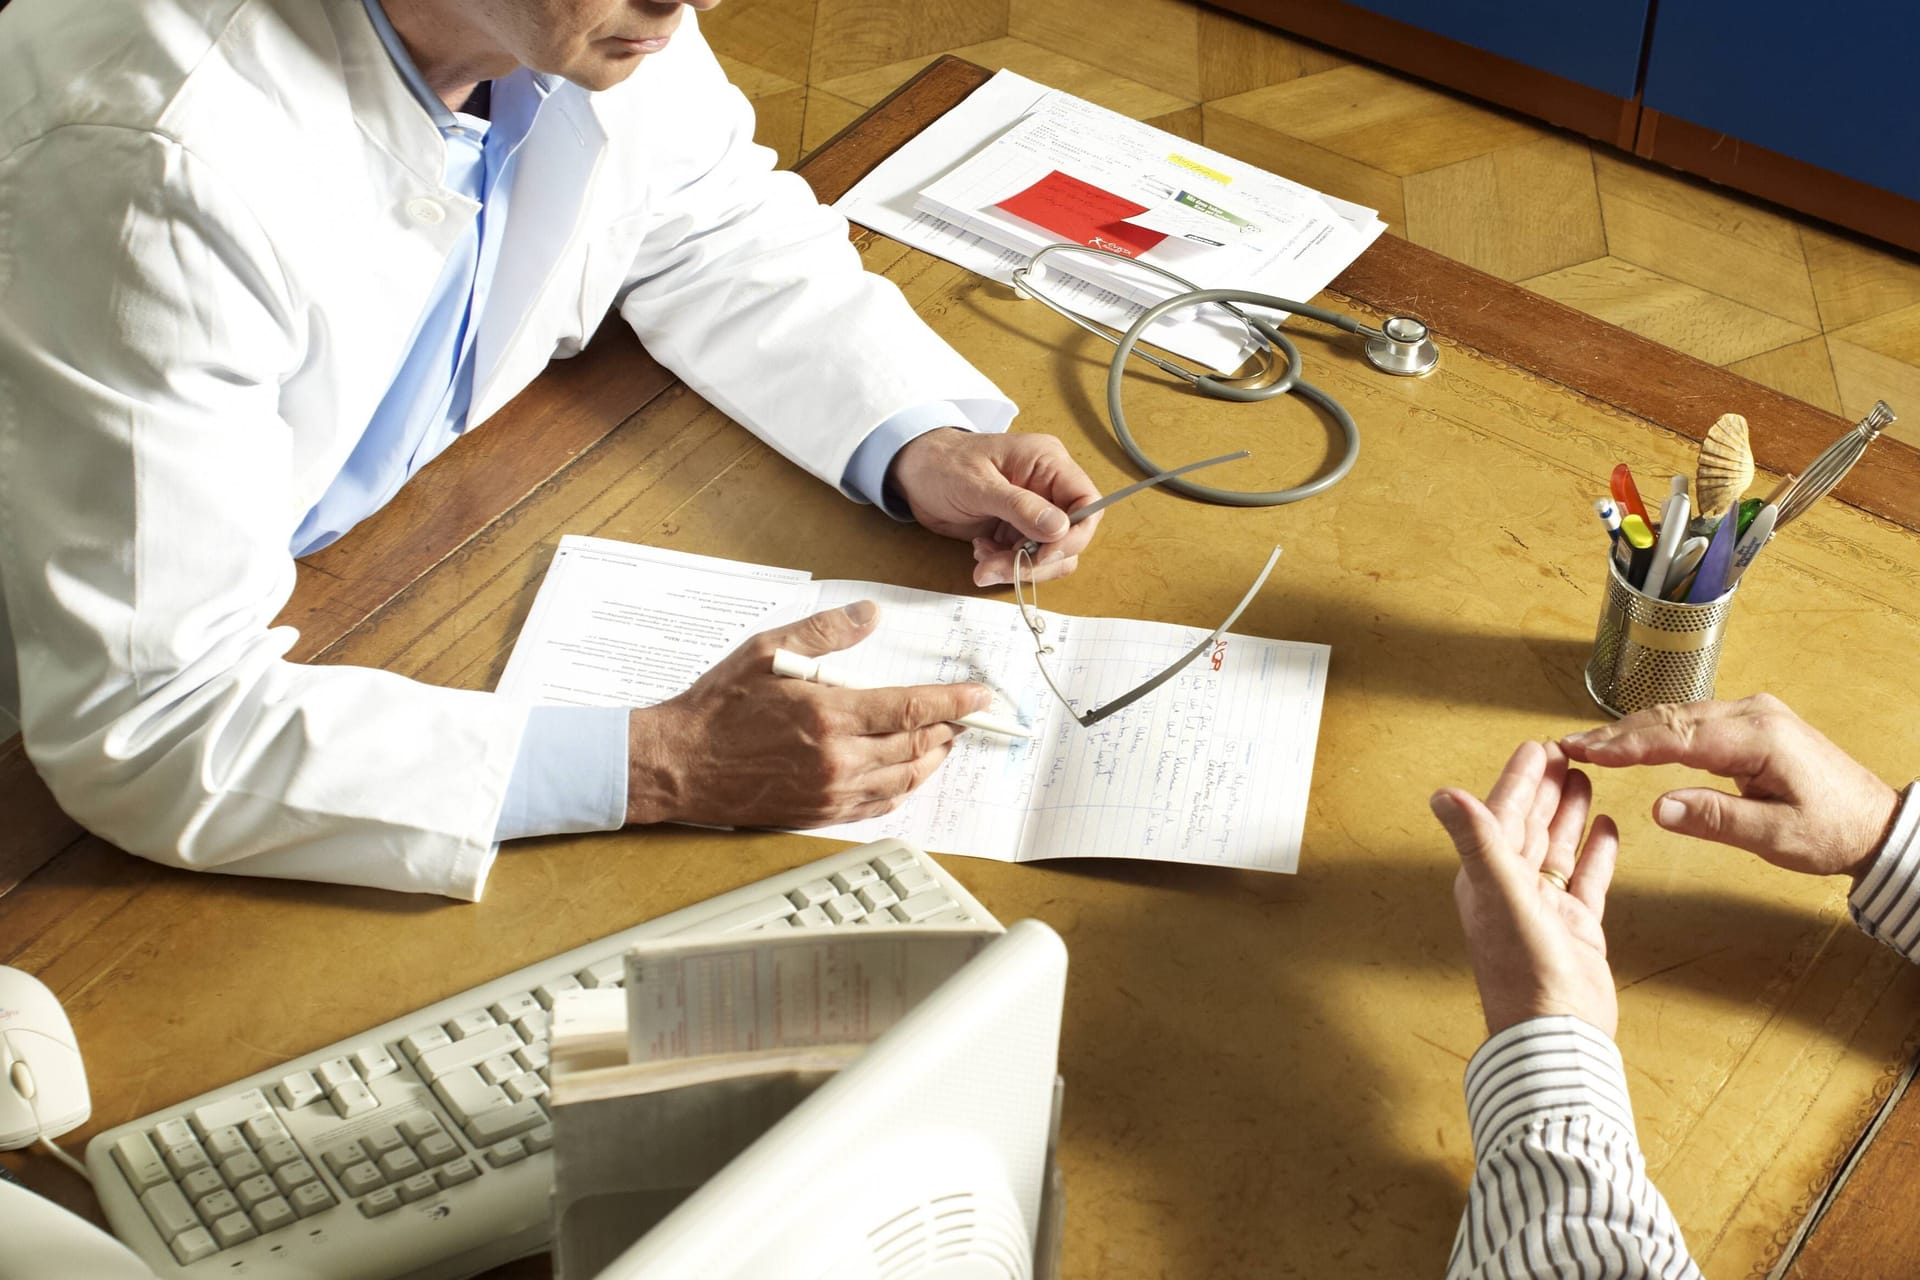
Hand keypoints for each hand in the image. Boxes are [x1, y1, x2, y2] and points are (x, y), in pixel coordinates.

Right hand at [624, 601, 989, 828]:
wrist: (678, 764)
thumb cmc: (717, 707)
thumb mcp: (766, 651)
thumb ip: (823, 633)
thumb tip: (867, 615)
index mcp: (829, 716)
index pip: (910, 709)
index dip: (952, 703)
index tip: (979, 697)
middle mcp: (836, 760)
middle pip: (915, 747)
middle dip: (947, 730)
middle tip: (963, 716)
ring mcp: (829, 792)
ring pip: (903, 781)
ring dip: (931, 761)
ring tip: (942, 742)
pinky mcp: (819, 813)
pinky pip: (877, 806)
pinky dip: (902, 789)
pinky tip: (905, 775)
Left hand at [885, 428, 1101, 587]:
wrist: (914, 474)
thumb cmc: (944, 464)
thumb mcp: (978, 484)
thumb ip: (1020, 506)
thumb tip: (1060, 528)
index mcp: (1048, 464)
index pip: (1087, 503)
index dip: (1075, 534)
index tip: (1045, 554)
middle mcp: (1048, 489)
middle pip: (1071, 537)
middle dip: (1038, 560)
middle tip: (998, 566)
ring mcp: (1033, 513)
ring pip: (1049, 556)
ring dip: (1018, 567)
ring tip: (982, 560)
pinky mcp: (1016, 532)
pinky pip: (1026, 560)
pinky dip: (1005, 566)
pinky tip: (979, 552)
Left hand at [1431, 741, 1620, 1037]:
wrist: (1556, 1035)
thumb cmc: (1523, 974)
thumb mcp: (1500, 895)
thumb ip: (1477, 842)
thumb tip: (1441, 795)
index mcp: (1487, 878)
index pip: (1503, 814)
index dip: (1519, 780)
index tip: (1536, 748)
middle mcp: (1512, 890)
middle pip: (1530, 825)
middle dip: (1545, 788)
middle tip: (1564, 752)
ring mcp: (1546, 909)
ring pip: (1558, 848)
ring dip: (1569, 814)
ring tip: (1585, 779)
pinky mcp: (1576, 928)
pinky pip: (1587, 881)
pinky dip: (1597, 854)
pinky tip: (1607, 829)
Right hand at [1560, 694, 1900, 881]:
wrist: (1877, 823)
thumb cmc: (1835, 831)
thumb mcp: (1777, 837)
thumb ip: (1717, 819)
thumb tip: (1659, 808)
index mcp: (1758, 737)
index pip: (1675, 737)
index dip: (1623, 745)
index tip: (1582, 751)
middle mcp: (1753, 714)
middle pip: (1669, 718)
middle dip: (1616, 733)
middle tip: (1569, 745)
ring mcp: (1753, 714)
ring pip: (1677, 715)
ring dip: (1631, 730)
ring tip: (1588, 743)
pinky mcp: (1752, 723)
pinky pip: (1692, 720)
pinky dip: (1656, 730)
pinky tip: (1632, 739)